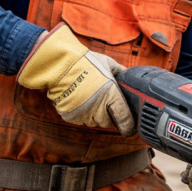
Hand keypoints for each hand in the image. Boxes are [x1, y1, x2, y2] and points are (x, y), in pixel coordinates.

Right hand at [17, 24, 134, 135]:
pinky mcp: (70, 116)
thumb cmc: (85, 62)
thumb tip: (131, 76)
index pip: (125, 120)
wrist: (60, 63)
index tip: (130, 129)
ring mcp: (84, 113)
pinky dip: (80, 113)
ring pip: (93, 122)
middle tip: (101, 101)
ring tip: (88, 97)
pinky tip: (78, 99)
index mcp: (112, 95)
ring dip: (93, 114)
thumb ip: (121, 72)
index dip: (129, 126)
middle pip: (107, 122)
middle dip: (106, 114)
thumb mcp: (108, 63)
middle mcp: (99, 107)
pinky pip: (79, 120)